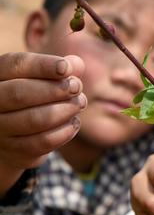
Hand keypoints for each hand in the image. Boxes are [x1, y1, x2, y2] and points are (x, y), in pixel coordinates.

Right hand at [0, 53, 85, 195]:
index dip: (42, 65)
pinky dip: (64, 131)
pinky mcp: (13, 150)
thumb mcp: (42, 78)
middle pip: (20, 93)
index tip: (66, 68)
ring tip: (79, 103)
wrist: (13, 135)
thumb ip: (59, 69)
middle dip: (54, 89)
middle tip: (76, 87)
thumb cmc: (33, 96)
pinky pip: (42, 142)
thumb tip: (75, 64)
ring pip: (33, 120)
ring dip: (64, 111)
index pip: (16, 65)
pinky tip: (74, 122)